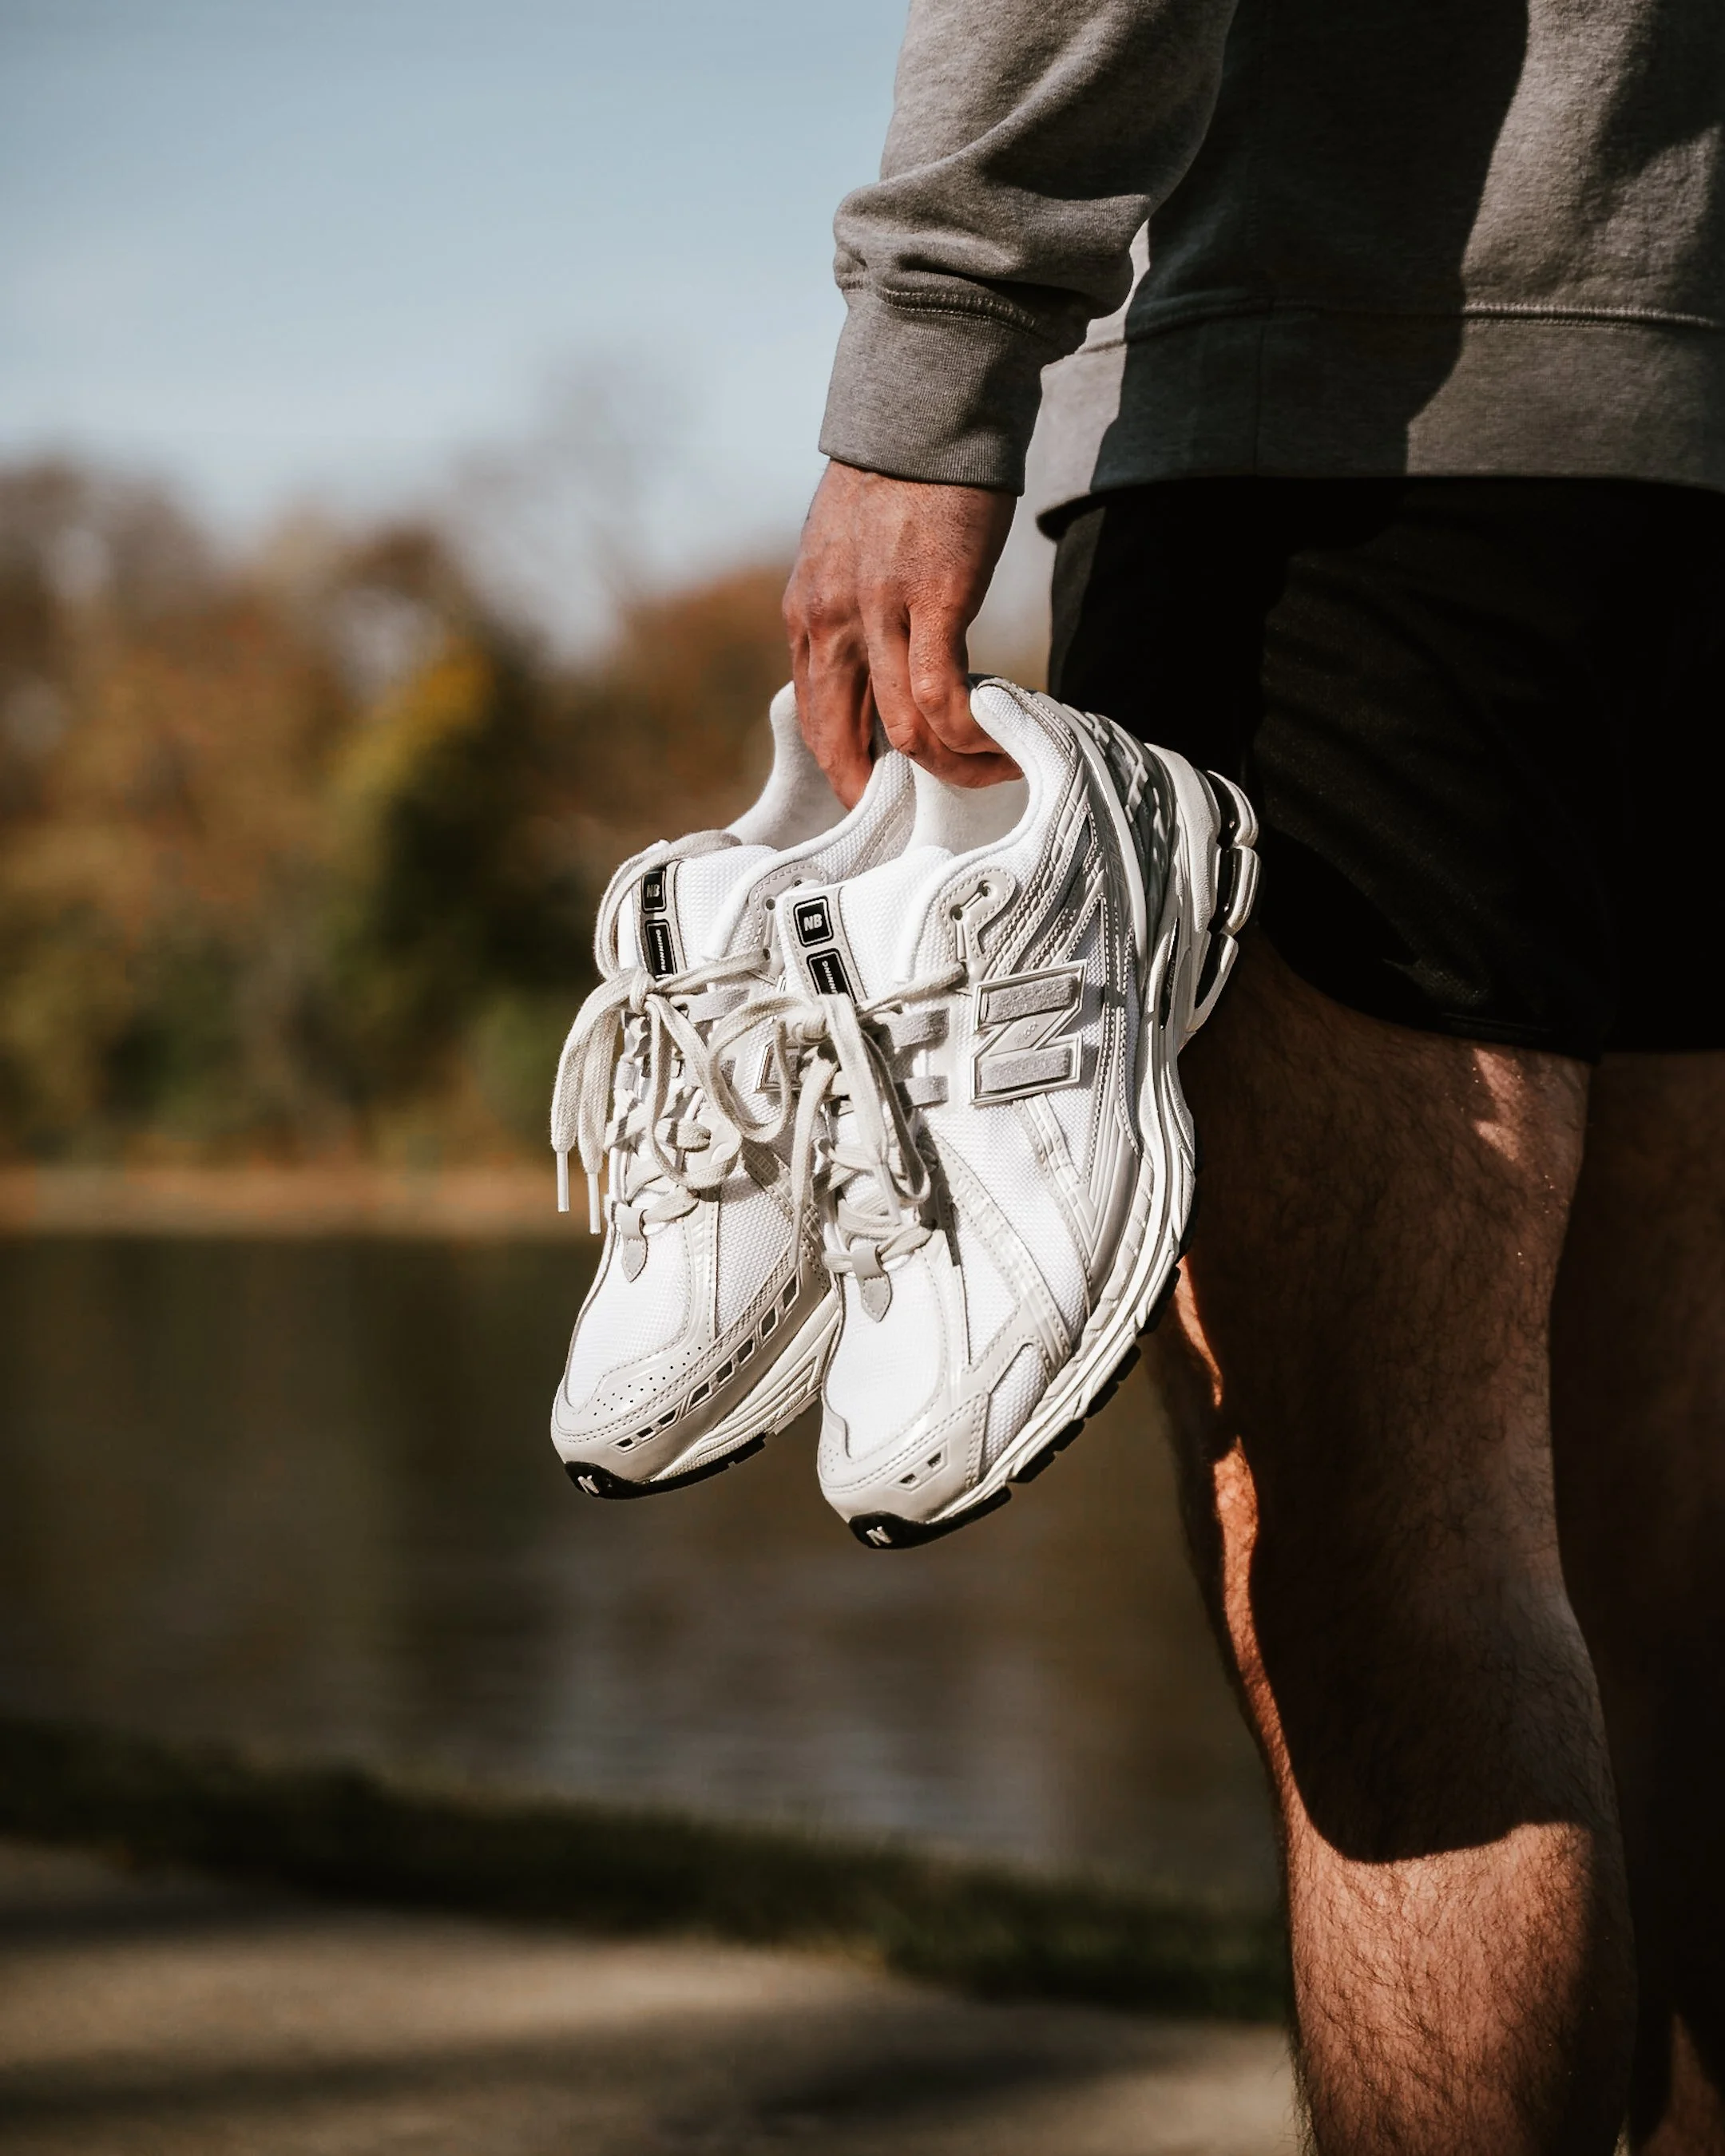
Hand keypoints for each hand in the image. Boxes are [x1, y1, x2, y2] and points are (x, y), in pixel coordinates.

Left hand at [783, 460, 1019, 806]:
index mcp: (807, 616)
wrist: (926, 403)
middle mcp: (830, 622)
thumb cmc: (901, 476)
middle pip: (849, 744)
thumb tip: (878, 662)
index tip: (889, 796)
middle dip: (893, 791)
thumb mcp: (848, 553)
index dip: (850, 774)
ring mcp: (878, 613)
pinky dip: (974, 733)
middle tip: (941, 805)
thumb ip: (853, 612)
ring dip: (955, 766)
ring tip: (995, 768)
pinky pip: (944, 696)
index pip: (817, 722)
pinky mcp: (934, 598)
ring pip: (905, 732)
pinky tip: (1004, 739)